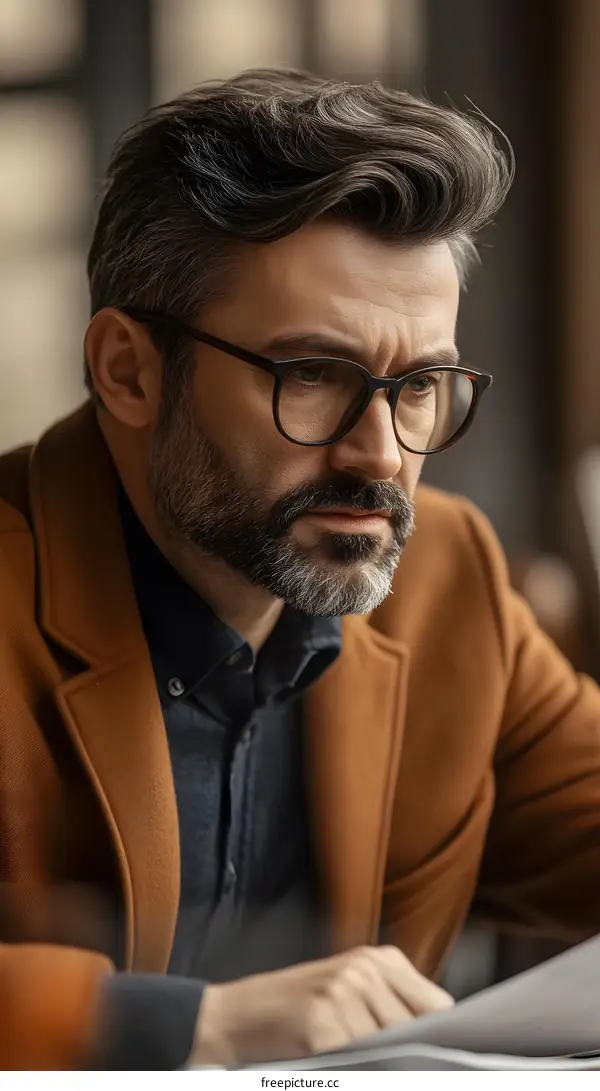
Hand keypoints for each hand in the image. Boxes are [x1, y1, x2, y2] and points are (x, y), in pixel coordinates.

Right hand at [192, 945, 453, 1065]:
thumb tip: (443, 1035)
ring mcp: (343, 993)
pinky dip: (352, 1070)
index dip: (440, 1038)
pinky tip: (330, 1063)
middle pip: (418, 1031)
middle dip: (410, 1055)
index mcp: (379, 959)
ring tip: (349, 1057)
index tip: (439, 1056)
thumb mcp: (349, 992)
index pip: (439, 1006)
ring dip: (379, 1063)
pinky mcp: (322, 1024)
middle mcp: (365, 969)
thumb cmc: (293, 1010)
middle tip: (382, 1058)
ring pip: (391, 1050)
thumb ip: (394, 1006)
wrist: (232, 1016)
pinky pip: (358, 1062)